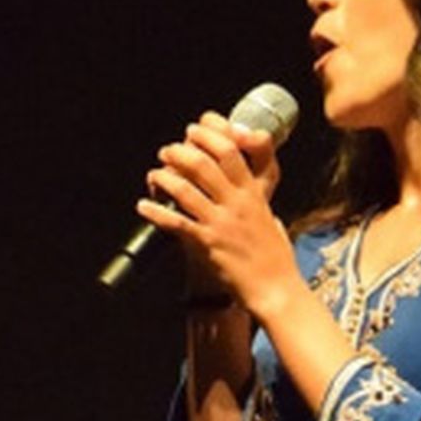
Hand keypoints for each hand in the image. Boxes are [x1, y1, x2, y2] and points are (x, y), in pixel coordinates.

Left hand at [139, 112, 296, 315]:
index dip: (207, 136)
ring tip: (155, 175)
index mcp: (253, 194)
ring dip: (164, 177)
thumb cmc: (276, 261)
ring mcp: (221, 223)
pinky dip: (156, 213)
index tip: (194, 131)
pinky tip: (143, 207)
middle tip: (168, 151)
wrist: (275, 290)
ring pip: (185, 188)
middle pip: (204, 163)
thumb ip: (262, 207)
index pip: (230, 151)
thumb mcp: (273, 222)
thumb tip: (259, 201)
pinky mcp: (208, 244)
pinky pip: (176, 223)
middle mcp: (236, 204)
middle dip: (180, 151)